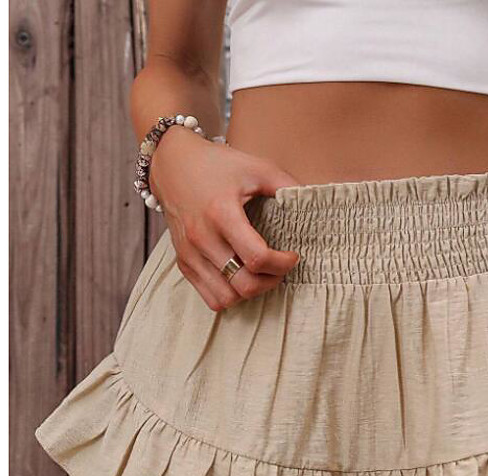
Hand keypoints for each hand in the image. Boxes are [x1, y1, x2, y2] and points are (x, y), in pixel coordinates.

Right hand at [150, 127, 300, 310]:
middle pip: (244, 285)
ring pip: (226, 298)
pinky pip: (210, 298)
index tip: (292, 256)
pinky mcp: (183, 263)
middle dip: (271, 282)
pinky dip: (230, 295)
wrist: (172, 164)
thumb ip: (287, 186)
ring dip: (250, 292)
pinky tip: (240, 277)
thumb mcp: (257, 168)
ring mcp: (190, 254)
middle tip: (280, 268)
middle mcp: (202, 238)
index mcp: (221, 213)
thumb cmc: (218, 165)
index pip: (257, 258)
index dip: (282, 264)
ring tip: (261, 275)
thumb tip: (315, 203)